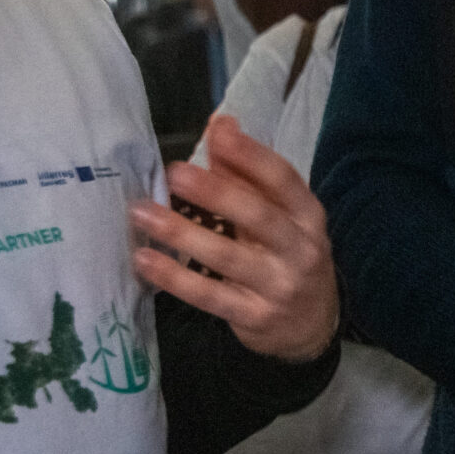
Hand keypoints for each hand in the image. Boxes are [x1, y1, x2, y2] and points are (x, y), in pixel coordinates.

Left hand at [129, 114, 339, 362]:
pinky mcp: (254, 317)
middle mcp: (300, 250)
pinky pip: (209, 296)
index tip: (218, 132)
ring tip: (143, 213)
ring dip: (181, 233)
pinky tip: (145, 260)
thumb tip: (219, 126)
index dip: (251, 155)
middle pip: (258, 215)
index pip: (283, 179)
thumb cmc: (287, 257)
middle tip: (174, 173)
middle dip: (215, 192)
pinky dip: (175, 278)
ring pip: (227, 256)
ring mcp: (278, 286)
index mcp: (308, 216)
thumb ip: (248, 176)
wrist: (311, 327)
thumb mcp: (279, 218)